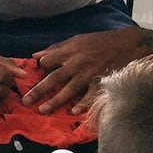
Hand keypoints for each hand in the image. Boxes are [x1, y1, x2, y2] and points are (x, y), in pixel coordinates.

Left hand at [22, 26, 152, 114]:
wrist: (126, 44)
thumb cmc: (99, 42)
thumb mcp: (76, 39)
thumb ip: (56, 48)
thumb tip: (36, 55)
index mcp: (70, 51)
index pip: (48, 61)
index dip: (38, 69)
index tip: (28, 77)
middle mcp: (77, 63)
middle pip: (54, 78)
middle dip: (39, 90)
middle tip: (26, 101)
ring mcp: (89, 74)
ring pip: (69, 90)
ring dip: (55, 101)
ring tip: (43, 110)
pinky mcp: (101, 82)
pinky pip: (89, 95)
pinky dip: (82, 104)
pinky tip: (73, 112)